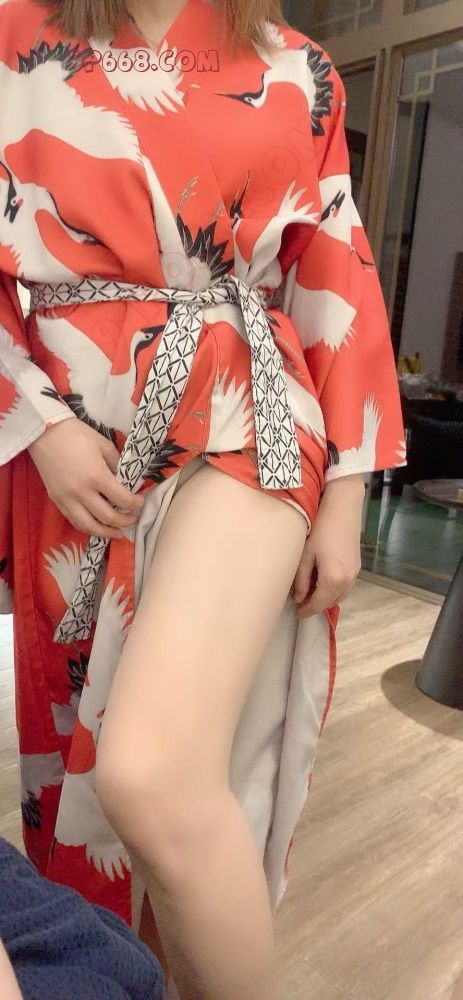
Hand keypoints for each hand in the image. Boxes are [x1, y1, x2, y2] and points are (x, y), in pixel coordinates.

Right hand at [28, 419, 143, 539]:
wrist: (44, 433)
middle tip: (133, 518)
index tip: (140, 502)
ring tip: (118, 533)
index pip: (122, 499)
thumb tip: (126, 482)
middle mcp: (82, 492)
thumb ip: (117, 465)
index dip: (135, 504)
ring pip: (89, 526)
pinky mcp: (57, 501)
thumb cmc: (77, 435)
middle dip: (125, 521)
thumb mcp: (104, 445)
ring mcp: (67, 499)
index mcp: (97, 477)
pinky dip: (88, 528)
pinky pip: (74, 521)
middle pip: (108, 517)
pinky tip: (98, 527)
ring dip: (107, 533)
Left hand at [292, 475, 363, 618]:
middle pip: (330, 602)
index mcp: (333, 579)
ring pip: (340, 596)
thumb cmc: (321, 529)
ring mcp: (355, 574)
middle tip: (301, 603)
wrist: (343, 509)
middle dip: (316, 606)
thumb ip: (301, 579)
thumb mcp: (306, 555)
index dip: (307, 611)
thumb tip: (298, 597)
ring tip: (311, 594)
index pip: (318, 604)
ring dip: (326, 599)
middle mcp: (347, 580)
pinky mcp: (357, 567)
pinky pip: (346, 587)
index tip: (297, 613)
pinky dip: (335, 591)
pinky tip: (324, 583)